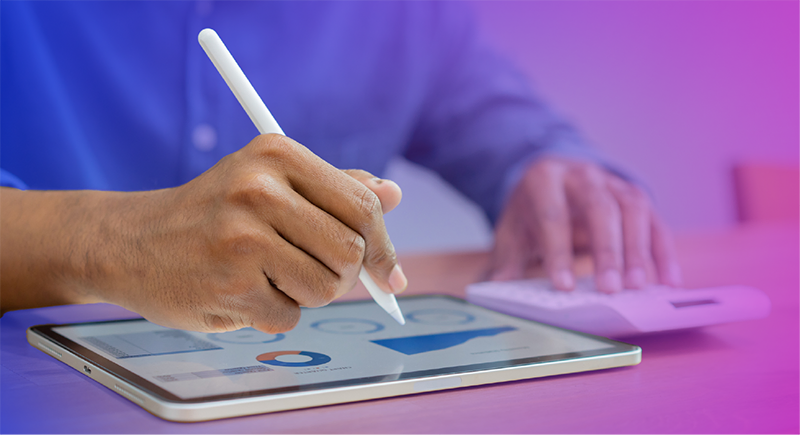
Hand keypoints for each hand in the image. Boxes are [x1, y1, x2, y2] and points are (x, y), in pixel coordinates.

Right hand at [0, 134, 405, 331]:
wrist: (132, 242)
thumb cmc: (213, 212)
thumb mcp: (270, 182)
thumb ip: (333, 188)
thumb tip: (393, 193)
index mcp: (277, 155)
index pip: (362, 206)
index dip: (383, 245)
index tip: (389, 273)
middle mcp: (260, 190)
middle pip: (350, 251)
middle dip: (343, 275)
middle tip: (317, 274)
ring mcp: (242, 238)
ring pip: (326, 288)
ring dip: (307, 294)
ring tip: (270, 277)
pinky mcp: (229, 285)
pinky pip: (289, 317)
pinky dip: (274, 313)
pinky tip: (244, 292)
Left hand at [488, 157, 680, 292]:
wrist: (552, 177)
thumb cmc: (531, 209)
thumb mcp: (511, 229)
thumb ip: (506, 259)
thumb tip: (497, 287)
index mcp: (544, 179)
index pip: (552, 214)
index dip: (558, 250)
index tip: (563, 287)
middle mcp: (582, 175)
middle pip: (598, 207)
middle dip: (605, 249)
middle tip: (609, 290)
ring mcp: (613, 183)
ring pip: (633, 209)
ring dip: (637, 250)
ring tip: (637, 287)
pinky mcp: (635, 196)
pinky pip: (655, 221)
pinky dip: (663, 251)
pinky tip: (668, 280)